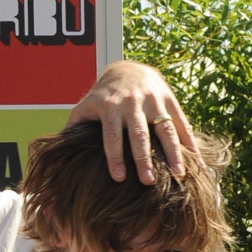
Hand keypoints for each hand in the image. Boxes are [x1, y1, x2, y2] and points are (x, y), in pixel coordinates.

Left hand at [68, 60, 197, 184]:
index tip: (118, 178)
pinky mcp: (170, 101)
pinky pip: (182, 124)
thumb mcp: (83, 109)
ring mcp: (154, 101)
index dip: (115, 156)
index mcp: (110, 107)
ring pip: (165, 130)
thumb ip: (72, 131)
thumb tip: (54, 158)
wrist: (128, 69)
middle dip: (144, 159)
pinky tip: (197, 162)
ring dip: (173, 153)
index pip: (112, 135)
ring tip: (180, 175)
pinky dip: (191, 144)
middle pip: (139, 135)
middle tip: (147, 182)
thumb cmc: (100, 98)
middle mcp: (132, 104)